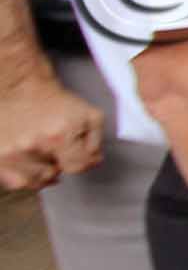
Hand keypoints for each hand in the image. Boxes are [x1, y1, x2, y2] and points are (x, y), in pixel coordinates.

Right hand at [0, 74, 103, 189]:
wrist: (21, 89)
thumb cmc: (55, 102)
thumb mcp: (88, 115)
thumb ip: (95, 141)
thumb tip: (94, 160)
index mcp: (57, 136)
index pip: (77, 166)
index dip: (82, 161)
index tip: (79, 154)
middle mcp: (30, 146)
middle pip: (52, 174)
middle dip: (58, 163)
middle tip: (55, 148)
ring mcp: (9, 153)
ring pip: (31, 180)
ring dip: (39, 171)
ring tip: (40, 153)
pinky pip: (12, 179)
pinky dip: (22, 175)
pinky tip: (27, 161)